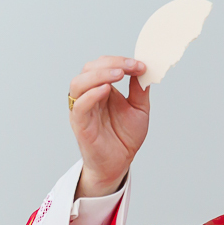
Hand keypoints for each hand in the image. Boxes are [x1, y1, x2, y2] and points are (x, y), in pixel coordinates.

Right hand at [69, 56, 149, 197]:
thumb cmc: (125, 137)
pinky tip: (105, 90)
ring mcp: (82, 109)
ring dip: (99, 75)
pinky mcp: (80, 124)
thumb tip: (144, 70)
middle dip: (110, 63)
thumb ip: (139, 90)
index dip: (121, 61)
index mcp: (102, 89)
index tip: (141, 65)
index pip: (104, 65)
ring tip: (118, 74)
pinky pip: (79, 106)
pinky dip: (90, 95)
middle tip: (131, 66)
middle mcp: (89, 95)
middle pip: (89, 69)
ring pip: (79, 83)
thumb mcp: (139, 109)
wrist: (120, 163)